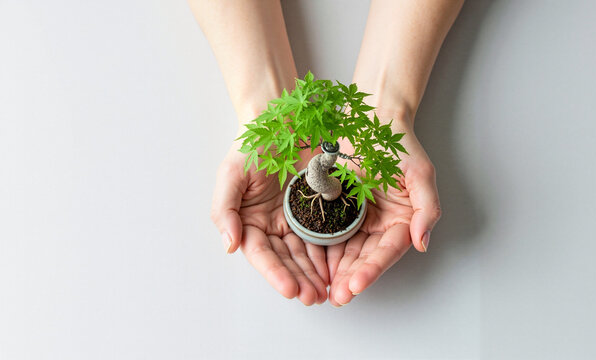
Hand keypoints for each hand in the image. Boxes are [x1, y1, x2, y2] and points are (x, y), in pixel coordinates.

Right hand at [210, 143, 328, 304]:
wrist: (283, 120)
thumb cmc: (253, 145)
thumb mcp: (231, 174)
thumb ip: (224, 210)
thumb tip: (229, 245)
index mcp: (250, 222)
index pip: (262, 254)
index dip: (275, 273)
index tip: (290, 289)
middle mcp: (274, 226)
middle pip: (287, 260)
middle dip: (300, 280)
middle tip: (314, 297)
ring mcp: (298, 220)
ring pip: (308, 254)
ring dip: (316, 274)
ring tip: (328, 291)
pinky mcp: (319, 212)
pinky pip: (327, 235)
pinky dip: (332, 253)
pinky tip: (341, 268)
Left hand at [326, 121, 441, 305]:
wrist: (372, 123)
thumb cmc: (399, 146)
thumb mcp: (421, 174)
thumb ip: (427, 209)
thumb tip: (422, 242)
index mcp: (402, 221)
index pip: (388, 251)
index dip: (374, 270)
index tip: (357, 284)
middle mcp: (380, 225)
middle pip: (366, 258)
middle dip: (352, 278)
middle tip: (337, 296)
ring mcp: (357, 220)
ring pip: (346, 252)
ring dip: (336, 272)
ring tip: (323, 289)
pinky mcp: (338, 212)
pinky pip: (328, 233)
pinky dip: (321, 250)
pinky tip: (312, 265)